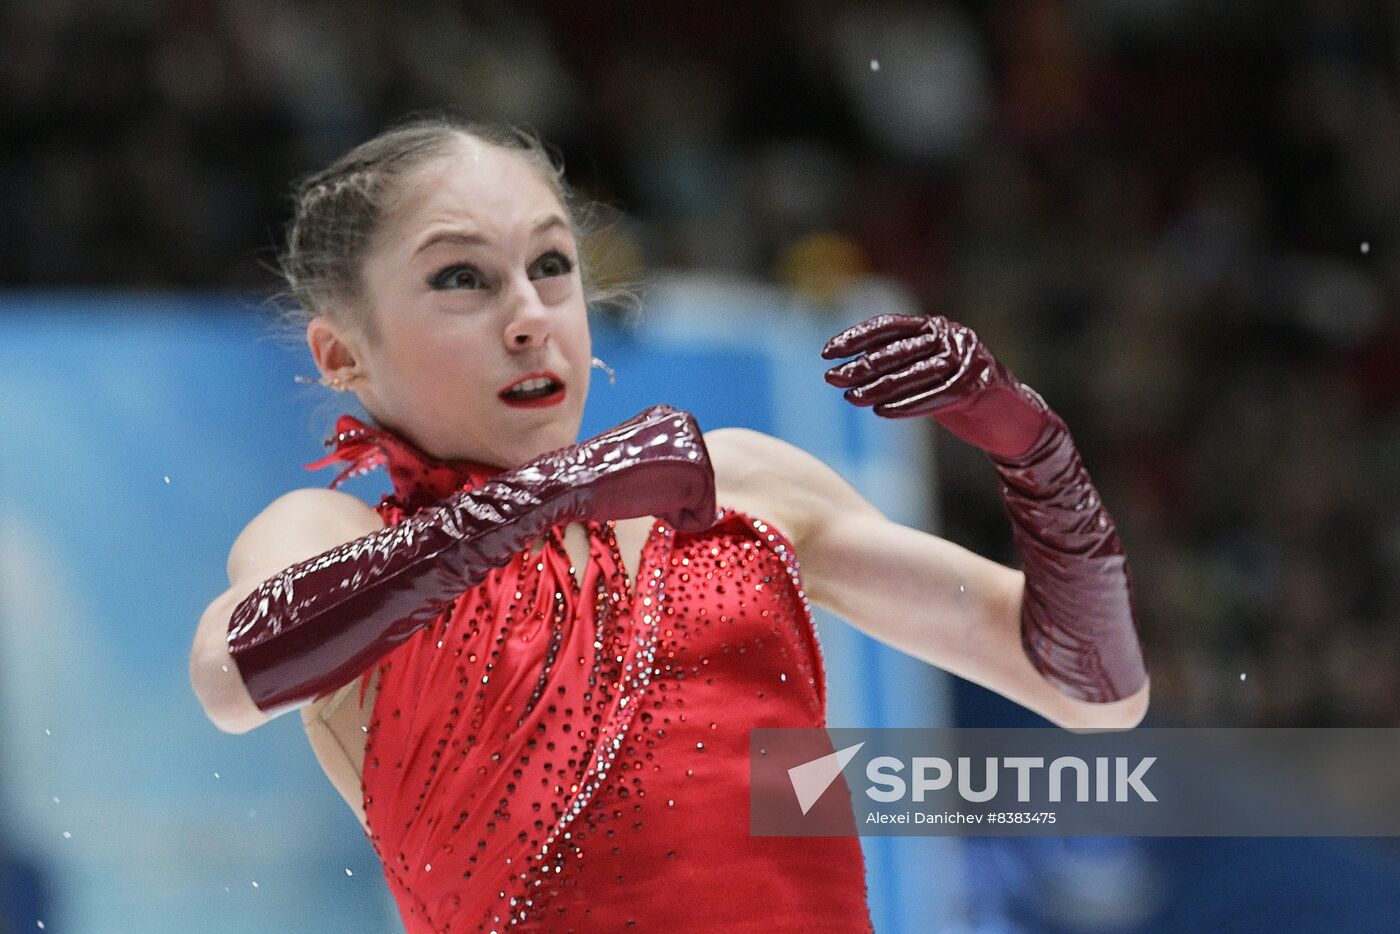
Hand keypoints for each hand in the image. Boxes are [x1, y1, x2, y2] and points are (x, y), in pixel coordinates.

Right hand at [529, 404, 717, 531]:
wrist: (579, 481)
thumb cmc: (600, 476)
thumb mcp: (632, 456)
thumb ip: (658, 458)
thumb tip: (673, 476)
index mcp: (668, 415)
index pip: (685, 464)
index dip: (661, 483)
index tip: (636, 480)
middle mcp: (686, 422)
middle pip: (697, 480)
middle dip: (672, 496)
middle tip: (640, 490)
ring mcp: (695, 446)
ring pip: (700, 499)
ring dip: (673, 508)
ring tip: (644, 495)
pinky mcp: (701, 475)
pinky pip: (703, 516)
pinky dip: (681, 522)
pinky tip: (656, 509)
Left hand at [821, 313, 1054, 461]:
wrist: (1015, 421)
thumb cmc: (965, 399)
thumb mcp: (927, 376)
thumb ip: (899, 368)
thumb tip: (849, 370)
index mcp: (937, 327)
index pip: (889, 326)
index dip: (856, 337)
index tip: (827, 353)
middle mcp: (953, 336)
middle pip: (898, 349)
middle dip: (861, 365)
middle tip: (832, 378)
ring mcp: (968, 358)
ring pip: (914, 372)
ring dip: (879, 387)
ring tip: (851, 398)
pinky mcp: (980, 383)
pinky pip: (936, 394)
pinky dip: (908, 404)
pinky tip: (883, 412)